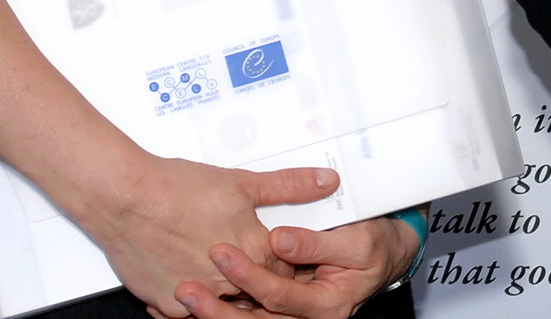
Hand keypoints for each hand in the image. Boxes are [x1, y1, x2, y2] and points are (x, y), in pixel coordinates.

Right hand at [85, 157, 339, 315]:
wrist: (126, 198)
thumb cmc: (178, 189)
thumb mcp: (243, 181)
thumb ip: (289, 186)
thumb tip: (325, 181)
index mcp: (254, 251)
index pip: (286, 272)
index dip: (287, 265)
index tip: (286, 260)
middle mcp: (228, 281)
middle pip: (256, 292)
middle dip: (258, 281)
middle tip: (249, 264)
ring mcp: (197, 295)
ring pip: (223, 305)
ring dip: (225, 293)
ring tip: (221, 274)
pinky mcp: (167, 301)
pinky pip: (186, 313)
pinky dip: (192, 300)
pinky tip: (192, 284)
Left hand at [166, 216, 421, 318]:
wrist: (378, 260)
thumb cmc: (368, 248)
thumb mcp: (356, 241)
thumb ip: (316, 242)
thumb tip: (281, 240)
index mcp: (323, 306)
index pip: (279, 297)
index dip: (251, 277)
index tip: (224, 254)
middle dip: (217, 309)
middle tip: (187, 289)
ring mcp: (283, 317)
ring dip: (207, 315)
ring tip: (177, 297)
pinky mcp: (270, 311)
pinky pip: (239, 315)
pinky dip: (202, 316)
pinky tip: (173, 308)